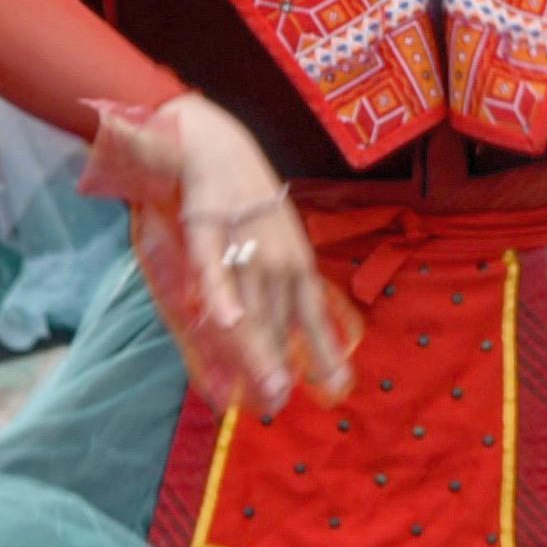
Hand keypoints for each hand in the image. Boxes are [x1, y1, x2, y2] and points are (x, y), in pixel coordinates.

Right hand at [164, 93, 347, 414]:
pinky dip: (222, 292)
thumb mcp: (264, 247)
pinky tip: (228, 321)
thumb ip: (266, 297)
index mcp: (295, 262)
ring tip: (268, 387)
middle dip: (281, 365)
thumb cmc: (240, 204)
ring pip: (252, 302)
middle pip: (278, 319)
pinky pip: (214, 265)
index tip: (338, 390)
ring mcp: (245, 240)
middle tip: (282, 405)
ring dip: (259, 346)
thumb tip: (274, 345)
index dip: (323, 352)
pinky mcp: (208, 224)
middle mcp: (277, 255)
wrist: (212, 142)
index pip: (313, 315)